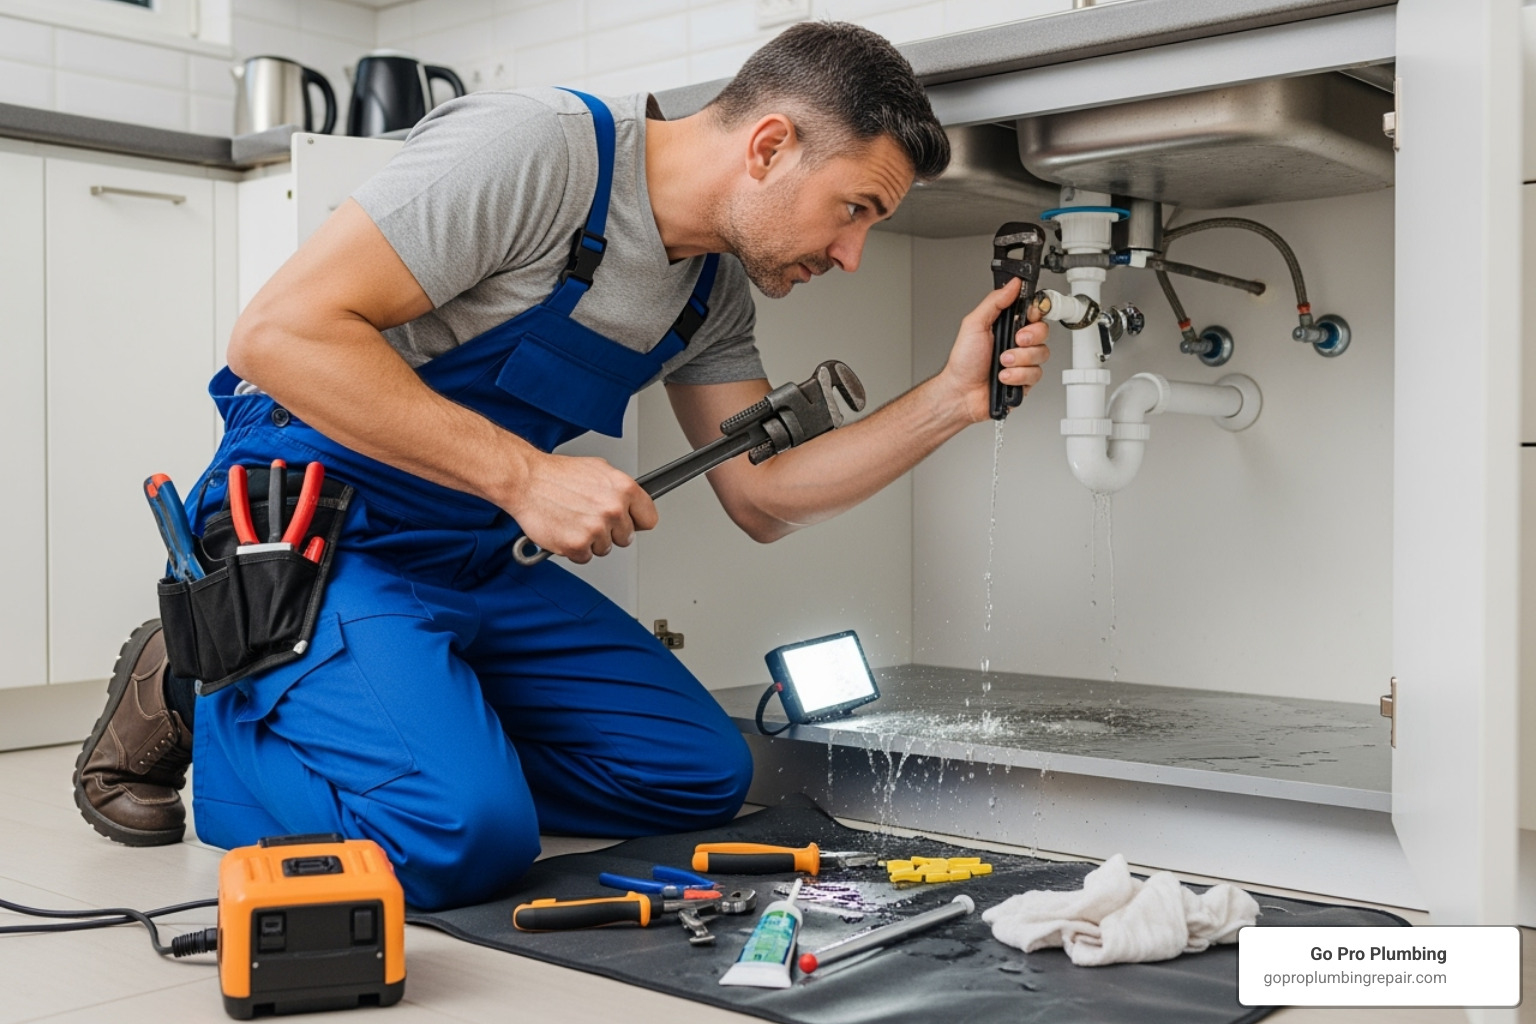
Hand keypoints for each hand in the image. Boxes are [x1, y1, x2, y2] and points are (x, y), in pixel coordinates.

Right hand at [506, 452, 657, 563]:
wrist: (526, 480)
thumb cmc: (558, 475)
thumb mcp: (599, 469)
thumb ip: (620, 490)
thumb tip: (632, 504)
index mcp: (624, 489)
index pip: (649, 519)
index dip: (636, 521)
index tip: (629, 523)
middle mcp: (613, 509)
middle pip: (626, 538)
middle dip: (610, 531)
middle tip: (590, 518)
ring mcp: (596, 529)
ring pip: (604, 548)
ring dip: (590, 540)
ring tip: (574, 520)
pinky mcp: (577, 545)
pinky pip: (584, 557)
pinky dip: (573, 548)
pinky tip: (565, 530)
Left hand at [937, 276, 1050, 423]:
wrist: (961, 392)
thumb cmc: (964, 361)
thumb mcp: (974, 324)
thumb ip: (994, 301)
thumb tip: (1012, 285)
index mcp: (1007, 325)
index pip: (1034, 311)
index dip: (1036, 312)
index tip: (1030, 315)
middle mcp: (1018, 342)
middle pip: (1043, 331)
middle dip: (1029, 337)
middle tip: (1015, 340)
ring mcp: (1023, 361)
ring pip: (1041, 354)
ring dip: (1019, 359)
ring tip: (1001, 362)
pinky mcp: (1026, 379)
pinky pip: (1035, 374)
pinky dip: (1017, 375)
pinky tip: (1003, 377)